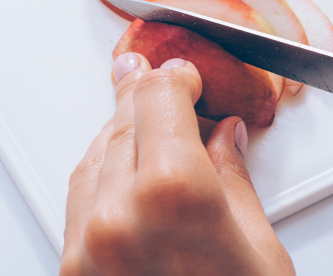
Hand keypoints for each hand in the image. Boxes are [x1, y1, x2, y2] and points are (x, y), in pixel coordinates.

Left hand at [60, 53, 294, 275]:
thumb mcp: (258, 248)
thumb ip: (233, 181)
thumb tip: (224, 139)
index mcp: (175, 192)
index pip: (159, 96)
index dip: (174, 78)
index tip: (184, 75)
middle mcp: (120, 214)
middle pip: (124, 121)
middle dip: (143, 95)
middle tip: (152, 75)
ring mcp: (90, 242)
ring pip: (95, 155)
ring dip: (119, 133)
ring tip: (142, 122)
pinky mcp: (74, 267)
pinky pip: (79, 199)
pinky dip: (100, 174)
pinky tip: (122, 169)